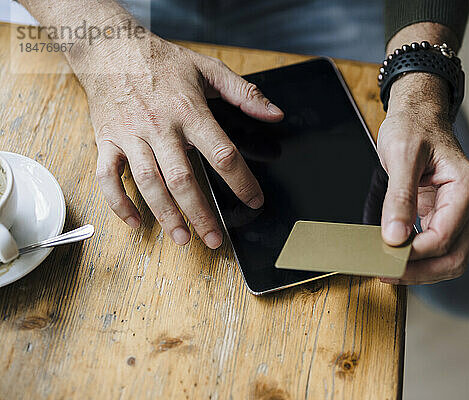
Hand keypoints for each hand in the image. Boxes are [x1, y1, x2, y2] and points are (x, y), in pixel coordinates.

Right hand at [77, 32, 282, 247]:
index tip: (254, 201)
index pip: (222, 153)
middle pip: (182, 178)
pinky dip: (118, 202)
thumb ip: (244, 93)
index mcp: (190, 111)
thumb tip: (275, 113)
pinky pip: (107, 177)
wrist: (110, 47)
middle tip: (216, 239)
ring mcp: (131, 136)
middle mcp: (160, 127)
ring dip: (165, 214)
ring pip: (148, 182)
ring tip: (183, 239)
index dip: (241, 181)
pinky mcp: (107, 141)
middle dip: (201, 213)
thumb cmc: (162, 61)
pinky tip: (134, 222)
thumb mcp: (208, 68)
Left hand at [377, 73, 468, 283]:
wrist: (418, 115)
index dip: (415, 253)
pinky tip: (395, 257)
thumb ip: (400, 197)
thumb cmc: (413, 127)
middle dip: (419, 271)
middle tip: (385, 273)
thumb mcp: (401, 156)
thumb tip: (395, 236)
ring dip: (420, 270)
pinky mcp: (447, 217)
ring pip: (450, 259)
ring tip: (388, 269)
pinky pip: (438, 247)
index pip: (444, 236)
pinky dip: (419, 258)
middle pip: (454, 257)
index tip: (385, 255)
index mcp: (466, 187)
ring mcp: (462, 213)